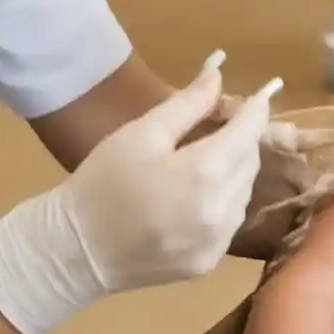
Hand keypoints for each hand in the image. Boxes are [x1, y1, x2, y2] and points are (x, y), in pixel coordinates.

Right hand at [0, 52, 278, 333]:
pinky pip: (231, 220)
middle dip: (241, 138)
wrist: (75, 251)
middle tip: (217, 124)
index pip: (250, 130)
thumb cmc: (103, 182)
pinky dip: (223, 201)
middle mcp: (222, 210)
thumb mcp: (142, 132)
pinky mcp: (210, 262)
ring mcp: (218, 241)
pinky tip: (194, 195)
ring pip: (244, 190)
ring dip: (233, 169)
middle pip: (251, 160)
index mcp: (205, 172)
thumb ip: (189, 102)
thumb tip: (220, 71)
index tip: (258, 94)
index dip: (256, 109)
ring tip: (201, 159)